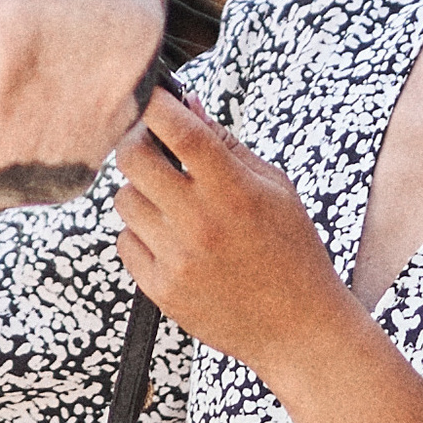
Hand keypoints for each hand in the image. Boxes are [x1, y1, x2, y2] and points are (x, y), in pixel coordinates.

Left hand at [113, 87, 341, 380]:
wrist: (299, 329)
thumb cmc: (292, 251)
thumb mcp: (277, 189)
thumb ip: (228, 145)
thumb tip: (187, 104)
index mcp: (234, 189)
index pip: (178, 129)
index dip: (155, 102)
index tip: (149, 94)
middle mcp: (200, 221)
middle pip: (131, 157)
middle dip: (136, 142)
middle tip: (151, 147)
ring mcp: (176, 257)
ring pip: (124, 199)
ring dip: (142, 193)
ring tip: (174, 206)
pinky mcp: (160, 289)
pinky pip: (125, 242)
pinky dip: (141, 235)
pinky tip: (173, 243)